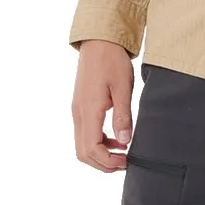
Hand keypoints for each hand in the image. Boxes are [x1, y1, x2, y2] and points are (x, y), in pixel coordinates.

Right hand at [72, 39, 134, 171]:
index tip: (126, 161)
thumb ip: (122, 116)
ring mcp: (77, 110)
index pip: (91, 149)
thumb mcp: (123, 87)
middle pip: (83, 152)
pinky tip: (114, 137)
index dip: (108, 161)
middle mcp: (78, 113)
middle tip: (124, 162)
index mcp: (88, 110)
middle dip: (102, 163)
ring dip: (100, 154)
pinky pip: (84, 132)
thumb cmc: (111, 60)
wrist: (99, 40)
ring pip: (82, 144)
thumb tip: (124, 141)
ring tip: (121, 152)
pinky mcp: (80, 105)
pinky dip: (97, 141)